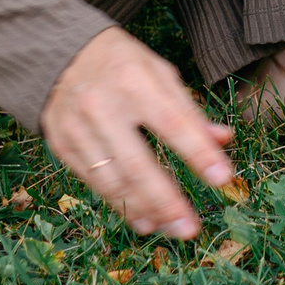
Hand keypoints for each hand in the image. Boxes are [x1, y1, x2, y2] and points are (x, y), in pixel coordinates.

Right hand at [41, 26, 234, 238]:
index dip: (199, 153)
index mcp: (134, 80)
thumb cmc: (122, 64)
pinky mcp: (62, 145)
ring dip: (144, 210)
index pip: (173, 123)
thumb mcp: (159, 73)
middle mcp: (102, 106)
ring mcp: (77, 128)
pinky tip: (141, 218)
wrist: (60, 55)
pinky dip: (120, 204)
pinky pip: (94, 183)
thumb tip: (223, 139)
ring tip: (170, 229)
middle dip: (167, 201)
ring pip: (114, 181)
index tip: (224, 179)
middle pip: (138, 164)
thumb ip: (189, 109)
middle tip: (190, 229)